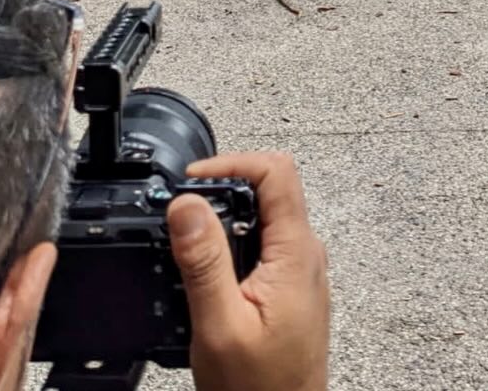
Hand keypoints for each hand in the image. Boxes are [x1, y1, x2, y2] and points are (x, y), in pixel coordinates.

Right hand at [169, 152, 328, 390]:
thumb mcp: (220, 326)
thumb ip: (204, 262)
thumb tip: (186, 204)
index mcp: (296, 254)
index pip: (277, 171)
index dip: (232, 162)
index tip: (193, 180)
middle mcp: (305, 254)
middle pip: (269, 189)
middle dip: (222, 190)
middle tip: (182, 211)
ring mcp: (299, 271)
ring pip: (263, 217)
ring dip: (224, 220)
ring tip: (190, 241)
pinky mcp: (289, 288)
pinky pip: (262, 245)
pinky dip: (231, 245)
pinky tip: (208, 272)